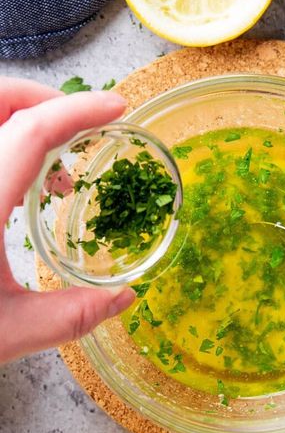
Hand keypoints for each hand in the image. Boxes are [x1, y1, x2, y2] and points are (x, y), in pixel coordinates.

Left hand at [0, 77, 134, 362]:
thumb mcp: (4, 334)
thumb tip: (124, 298)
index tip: (116, 108)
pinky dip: (1, 144)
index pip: (30, 131)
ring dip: (20, 120)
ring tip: (54, 166)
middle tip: (81, 127)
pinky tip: (17, 188)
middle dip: (43, 98)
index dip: (78, 110)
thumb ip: (70, 315)